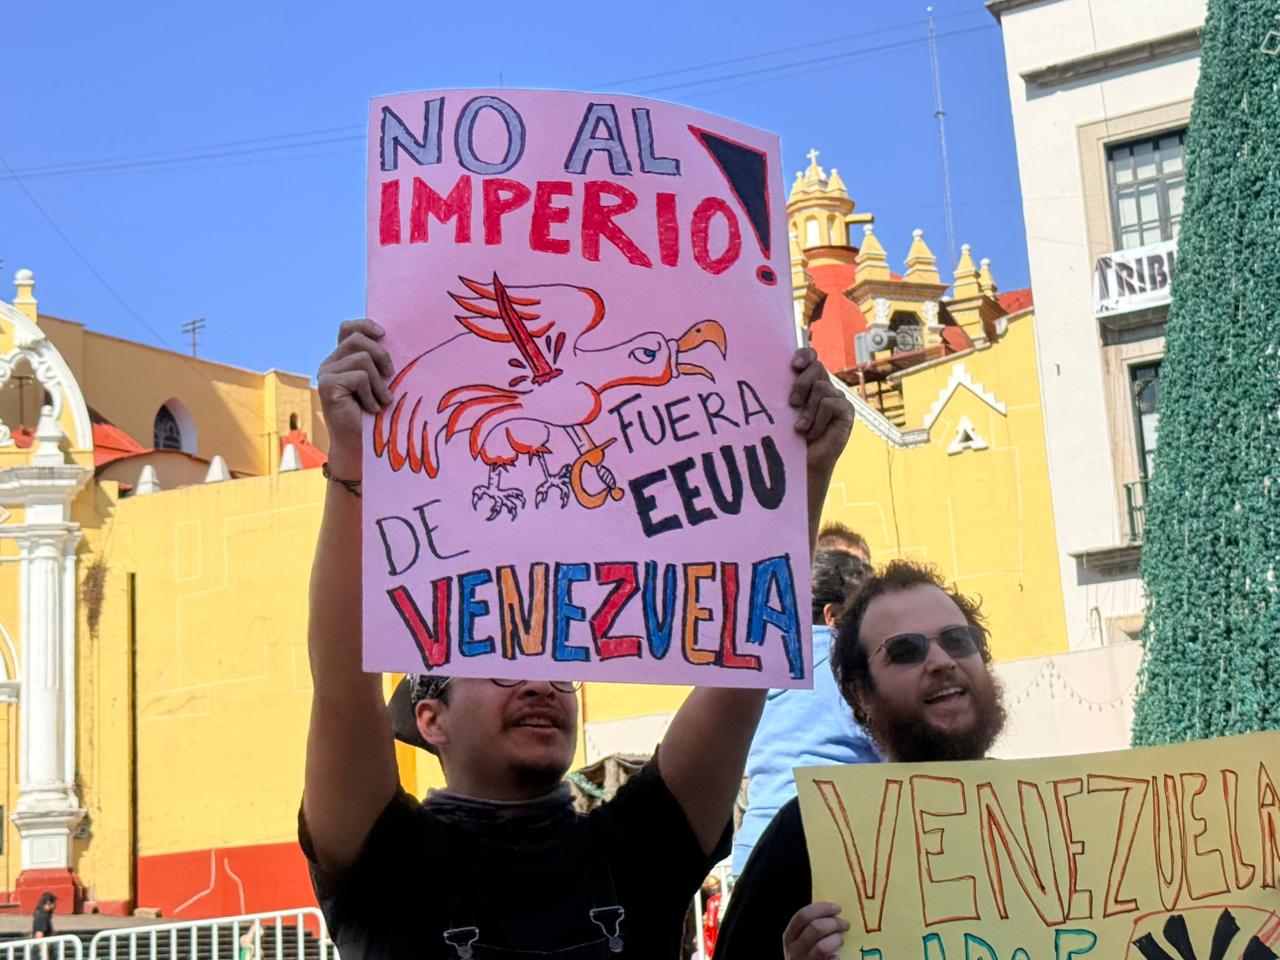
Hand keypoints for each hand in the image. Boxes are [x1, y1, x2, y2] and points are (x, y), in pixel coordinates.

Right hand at [317, 319, 393, 476]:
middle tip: (391, 376)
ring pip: (362, 359)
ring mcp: (326, 374)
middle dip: (382, 355)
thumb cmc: (376, 415)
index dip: (365, 325)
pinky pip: (359, 377)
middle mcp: (330, 364)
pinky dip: (372, 394)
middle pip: (358, 339)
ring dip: (379, 382)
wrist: (361, 445)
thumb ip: (378, 362)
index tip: (384, 333)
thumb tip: (392, 339)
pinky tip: (372, 409)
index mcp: (341, 359)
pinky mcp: (327, 385)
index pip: (348, 328)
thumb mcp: (380, 382)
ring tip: (381, 400)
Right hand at [783, 902, 849, 959]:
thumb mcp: (801, 942)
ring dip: (836, 940)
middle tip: (845, 924)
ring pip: (822, 947)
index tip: (837, 908)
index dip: (821, 909)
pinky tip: (837, 957)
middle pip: (815, 928)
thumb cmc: (807, 957)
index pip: (803, 916)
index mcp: (790, 938)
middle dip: (834, 923)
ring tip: (841, 941)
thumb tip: (831, 912)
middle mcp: (794, 951)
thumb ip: (810, 929)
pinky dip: (836, 958)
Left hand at [789, 348, 852, 476]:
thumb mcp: (784, 410)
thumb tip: (770, 371)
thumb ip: (785, 390)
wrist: (802, 463)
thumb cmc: (789, 436)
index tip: (794, 366)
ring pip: (820, 387)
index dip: (805, 355)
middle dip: (801, 384)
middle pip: (817, 367)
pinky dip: (817, 420)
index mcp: (809, 381)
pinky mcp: (846, 410)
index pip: (811, 356)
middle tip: (791, 403)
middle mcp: (825, 386)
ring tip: (801, 428)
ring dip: (807, 411)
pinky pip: (829, 404)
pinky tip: (813, 433)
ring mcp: (837, 397)